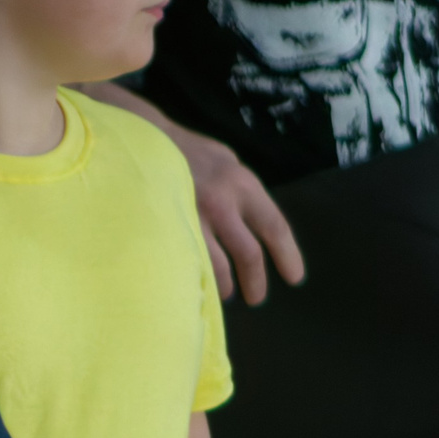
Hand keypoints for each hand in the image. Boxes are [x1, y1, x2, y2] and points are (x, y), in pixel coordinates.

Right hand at [167, 120, 303, 304]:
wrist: (143, 140)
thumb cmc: (188, 151)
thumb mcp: (226, 162)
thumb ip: (242, 192)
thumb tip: (252, 222)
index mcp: (242, 184)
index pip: (274, 226)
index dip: (287, 255)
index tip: (295, 277)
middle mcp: (222, 202)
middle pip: (248, 253)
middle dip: (256, 280)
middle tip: (257, 297)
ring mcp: (191, 217)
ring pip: (216, 265)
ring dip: (224, 286)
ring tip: (226, 294)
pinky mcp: (167, 227)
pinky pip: (187, 261)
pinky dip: (197, 277)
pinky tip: (197, 285)